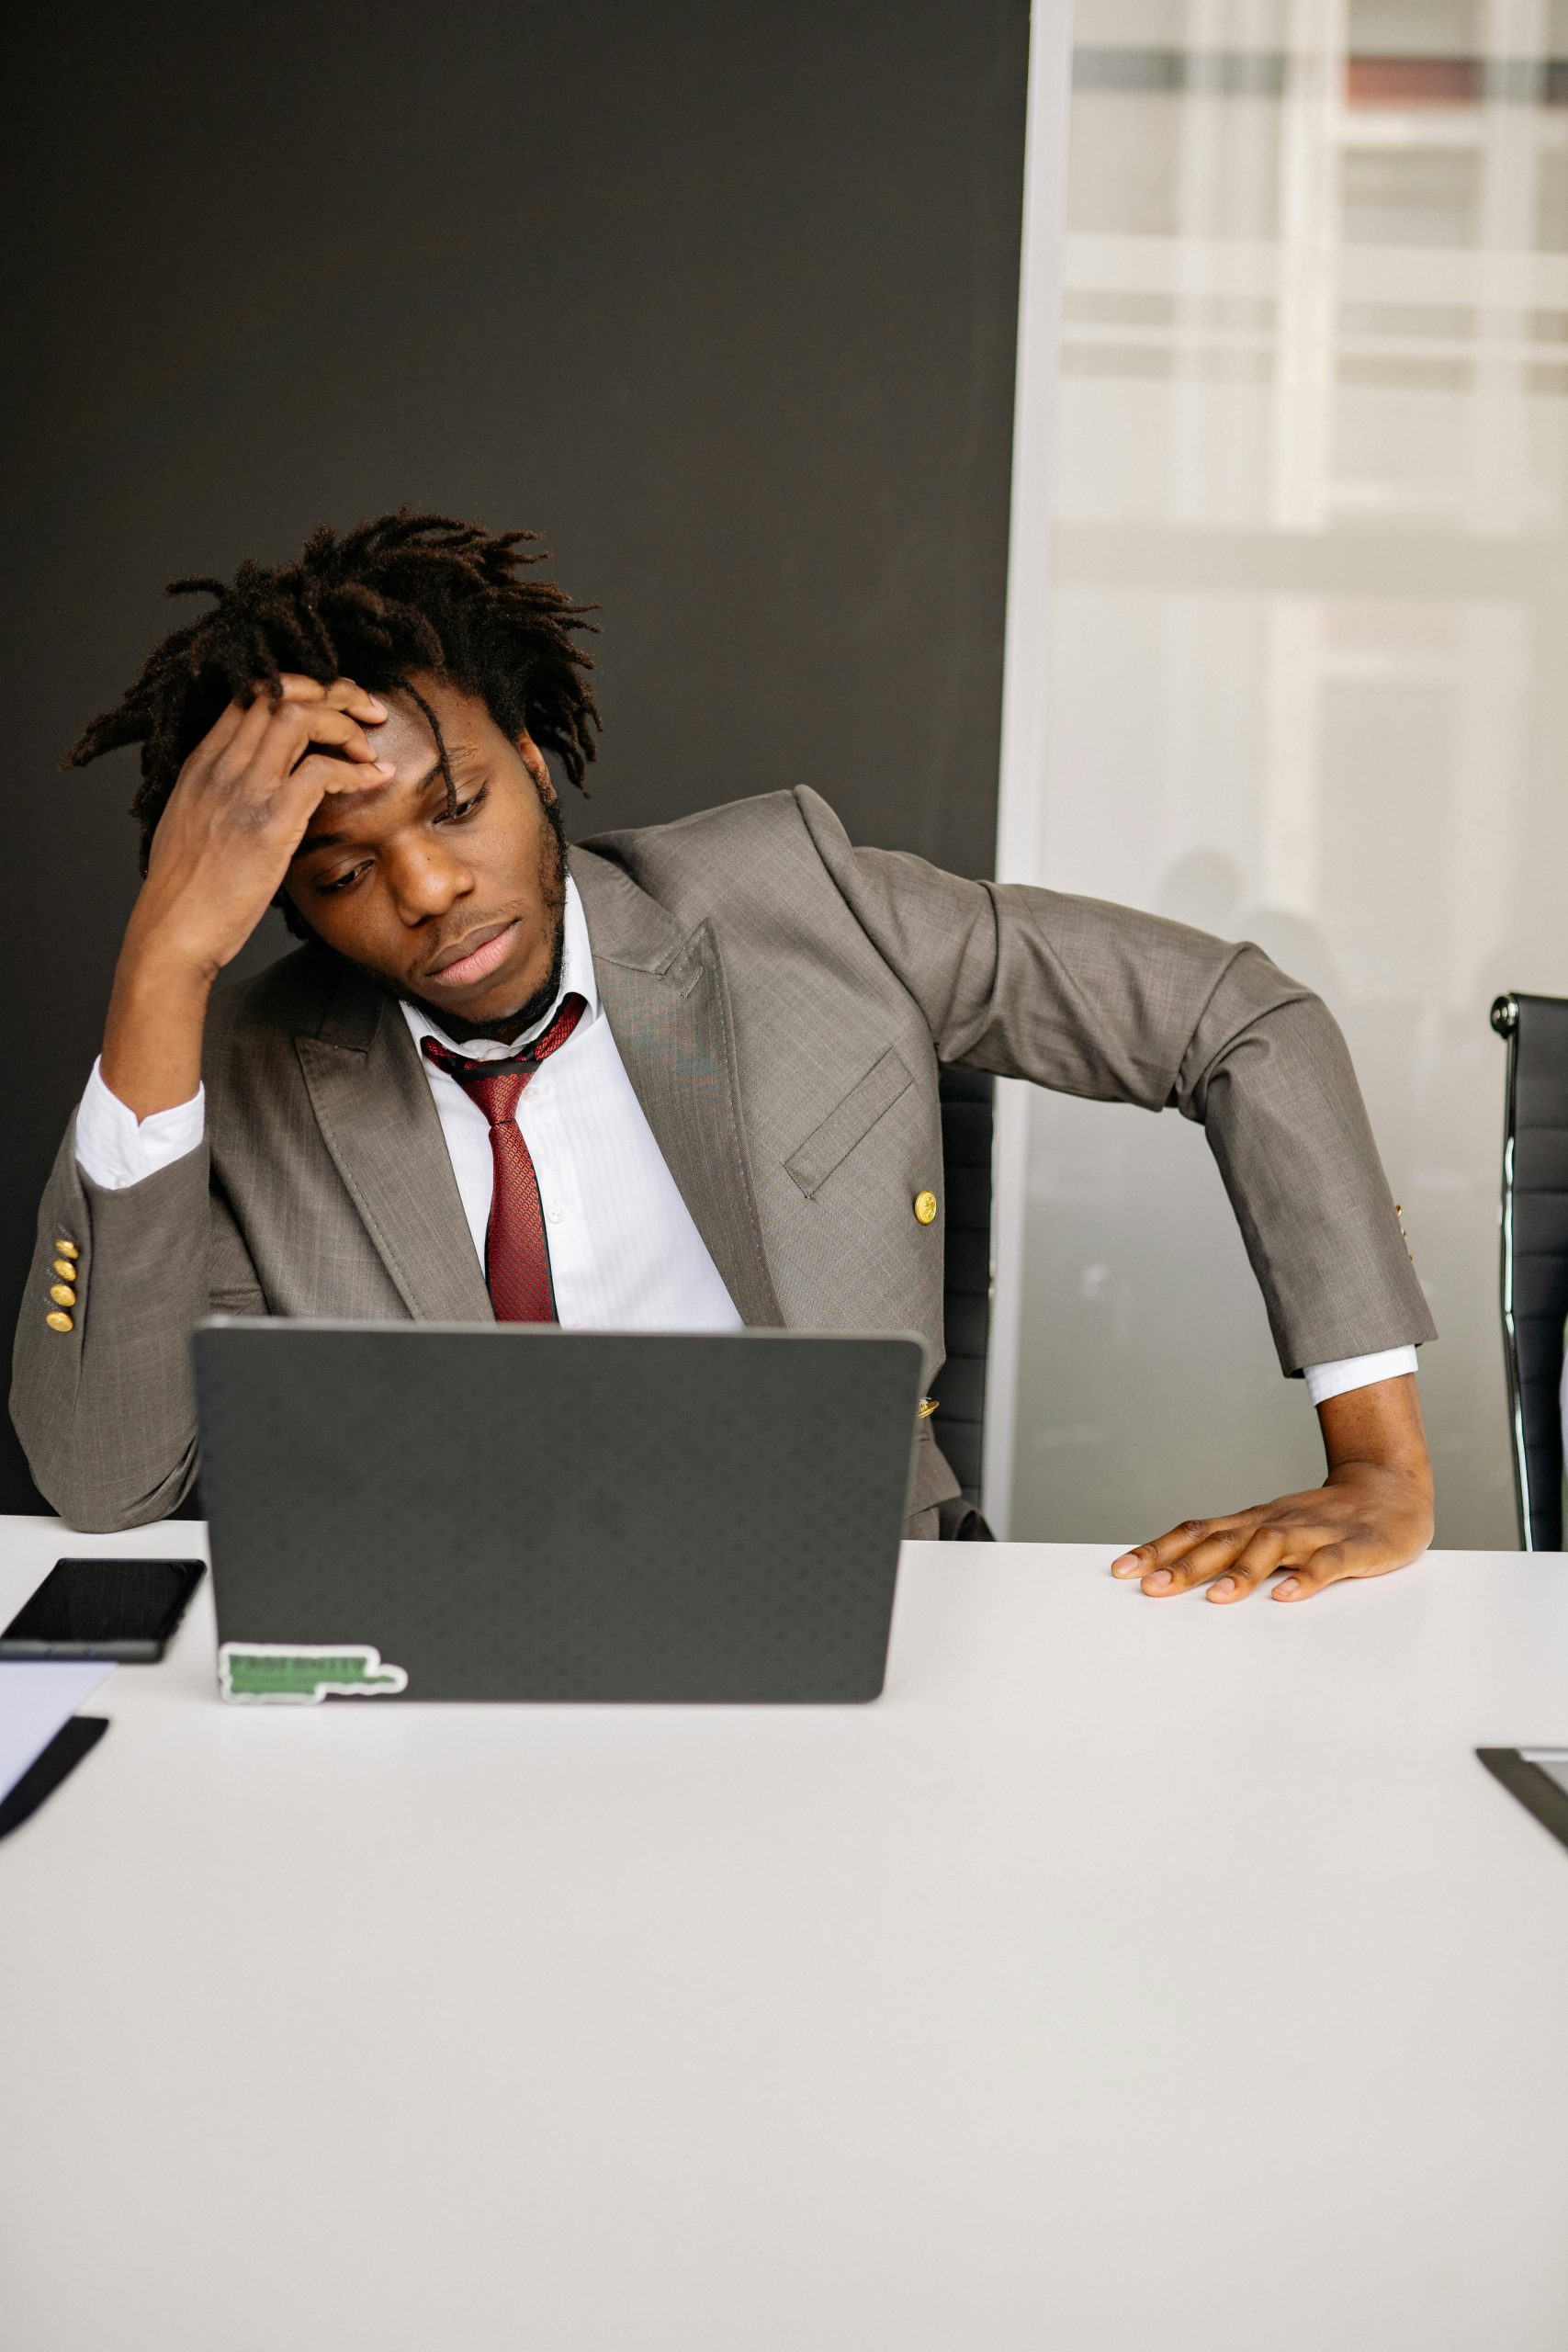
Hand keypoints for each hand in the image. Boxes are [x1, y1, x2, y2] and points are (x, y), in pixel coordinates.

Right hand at [101, 675, 390, 1118]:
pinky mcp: (269, 824)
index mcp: (203, 764)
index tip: (334, 705)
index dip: (301, 688)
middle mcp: (221, 767)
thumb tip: (263, 790)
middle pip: (282, 693)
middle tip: (368, 710)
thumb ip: (224, 796)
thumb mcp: (194, 826)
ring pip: (302, 718)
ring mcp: (244, 792)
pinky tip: (372, 781)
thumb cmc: (188, 891)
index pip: (253, 695)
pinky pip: (321, 772)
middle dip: (335, 691)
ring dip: (346, 724)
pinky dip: (354, 771)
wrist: (171, 933)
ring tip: (369, 749)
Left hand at [1110, 1373, 1433, 1603]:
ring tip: (1216, 1598)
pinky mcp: (1355, 1548)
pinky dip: (1308, 1578)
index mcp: (1253, 1522)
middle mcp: (1276, 1523)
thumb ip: (1232, 1550)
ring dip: (1243, 1573)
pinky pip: (1329, 1563)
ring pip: (1272, 1547)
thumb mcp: (1272, 1530)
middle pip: (1224, 1540)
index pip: (1197, 1532)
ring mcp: (1315, 1533)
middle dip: (1185, 1565)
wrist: (1393, 1489)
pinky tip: (1288, 1597)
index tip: (1121, 1570)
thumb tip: (1174, 1574)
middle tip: (1151, 1589)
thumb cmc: (1323, 1520)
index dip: (1158, 1549)